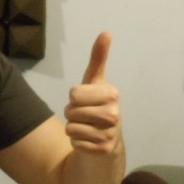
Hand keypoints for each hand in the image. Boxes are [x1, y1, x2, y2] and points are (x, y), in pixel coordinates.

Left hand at [64, 32, 121, 154]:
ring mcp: (109, 133)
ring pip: (70, 128)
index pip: (74, 94)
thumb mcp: (95, 82)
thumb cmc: (97, 105)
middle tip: (84, 115)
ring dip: (73, 128)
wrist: (107, 139)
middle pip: (70, 111)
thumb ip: (98, 58)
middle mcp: (114, 114)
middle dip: (72, 113)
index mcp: (112, 94)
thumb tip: (105, 33)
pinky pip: (74, 143)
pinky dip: (77, 142)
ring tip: (86, 127)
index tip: (85, 100)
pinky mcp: (103, 150)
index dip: (74, 97)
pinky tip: (88, 139)